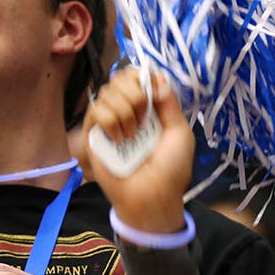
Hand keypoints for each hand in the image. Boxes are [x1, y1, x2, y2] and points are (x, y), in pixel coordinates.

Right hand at [75, 67, 194, 234]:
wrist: (153, 197)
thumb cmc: (171, 169)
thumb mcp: (180, 133)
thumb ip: (169, 104)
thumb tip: (157, 77)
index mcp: (148, 109)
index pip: (135, 77)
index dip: (140, 78)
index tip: (150, 93)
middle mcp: (127, 111)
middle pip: (119, 78)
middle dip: (135, 93)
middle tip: (145, 118)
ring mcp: (109, 122)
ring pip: (106, 92)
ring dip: (125, 110)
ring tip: (134, 136)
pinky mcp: (93, 135)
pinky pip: (96, 110)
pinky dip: (111, 121)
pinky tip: (120, 140)